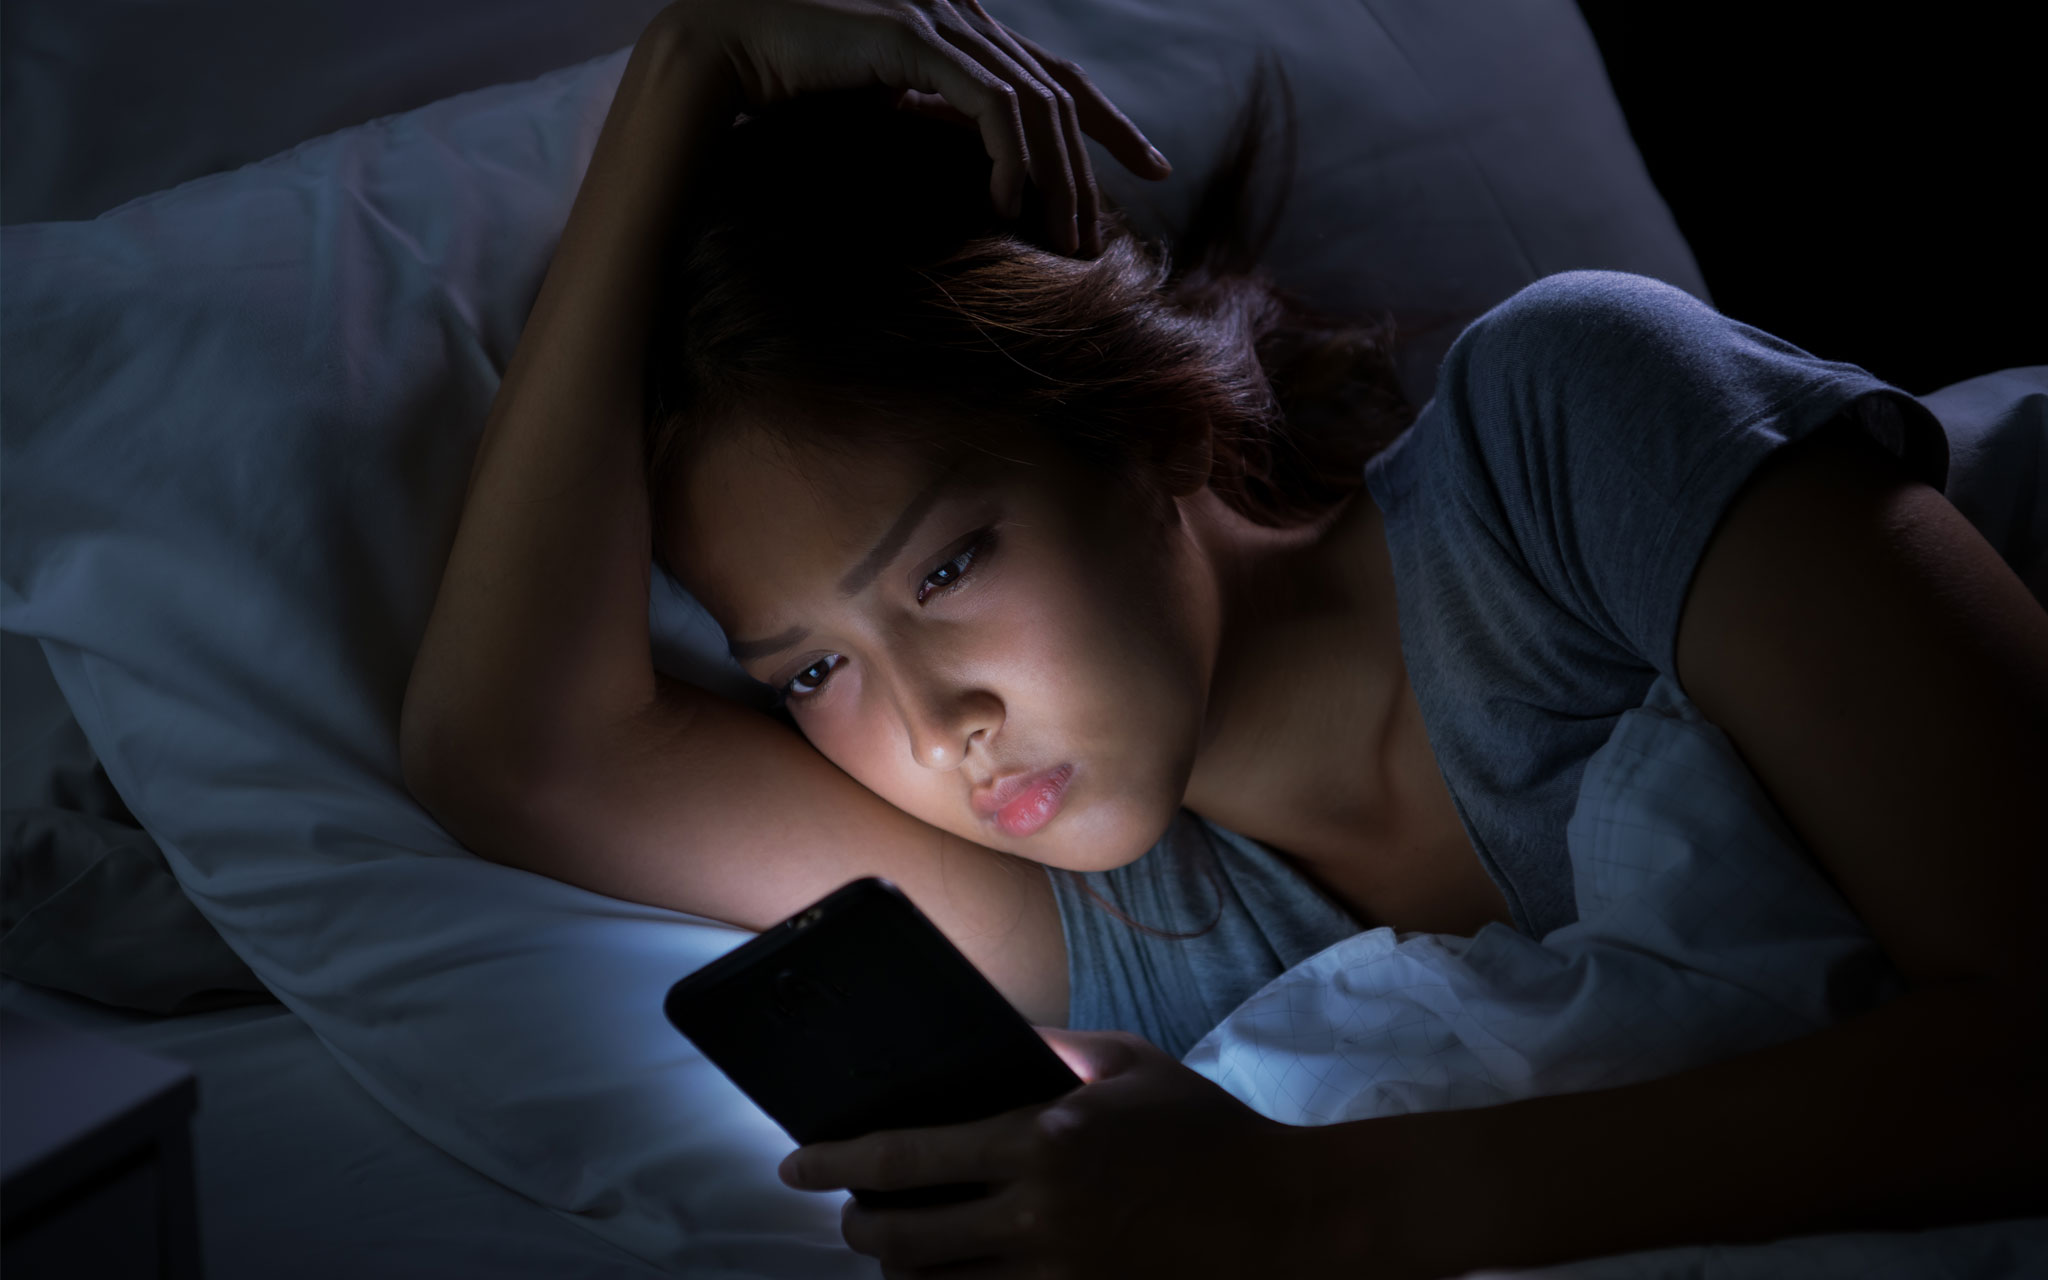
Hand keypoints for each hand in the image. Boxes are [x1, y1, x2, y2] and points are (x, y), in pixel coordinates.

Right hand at [657, 0, 1170, 254]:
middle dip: (1089, 172)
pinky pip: (990, 103)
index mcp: (960, 30)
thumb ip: (936, 129)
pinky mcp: (914, 36)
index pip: (1056, 76)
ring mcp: (940, 18)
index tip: (1152, 169)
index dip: (1110, 122)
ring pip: (1034, 103)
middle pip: (1057, 94)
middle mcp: (961, 14)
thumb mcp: (886, 116)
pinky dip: (1010, 158)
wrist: (721, 51)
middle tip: (1094, 243)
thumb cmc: (790, 90)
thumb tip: (986, 186)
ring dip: (1056, 179)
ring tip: (1059, 243)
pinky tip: (1007, 209)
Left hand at [777, 1028, 1345, 1278]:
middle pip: (903, 1240)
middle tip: (851, 1216)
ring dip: (902, 1274)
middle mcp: (1040, 1217)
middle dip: (859, 1229)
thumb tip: (987, 1038)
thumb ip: (1050, 1047)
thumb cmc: (1208, 1133)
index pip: (907, 1156)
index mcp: (1043, 1140)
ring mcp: (1059, 1278)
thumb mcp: (1129, 1065)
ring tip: (898, 1251)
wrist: (1287, 1220)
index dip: (837, 1161)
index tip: (797, 1163)